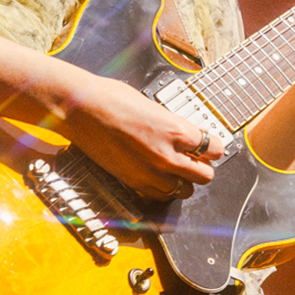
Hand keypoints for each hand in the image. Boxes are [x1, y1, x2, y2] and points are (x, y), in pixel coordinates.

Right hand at [56, 70, 220, 200]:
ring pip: (184, 190)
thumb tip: (185, 134)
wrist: (80, 110)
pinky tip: (156, 176)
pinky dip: (162, 189)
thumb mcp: (152, 105)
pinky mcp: (133, 183)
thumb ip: (172, 124)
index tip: (207, 145)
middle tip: (194, 160)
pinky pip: (160, 195)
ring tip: (172, 169)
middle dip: (202, 168)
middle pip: (205, 176)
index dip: (211, 147)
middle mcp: (168, 156)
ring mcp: (150, 173)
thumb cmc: (111, 99)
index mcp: (176, 130)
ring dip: (182, 181)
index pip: (214, 149)